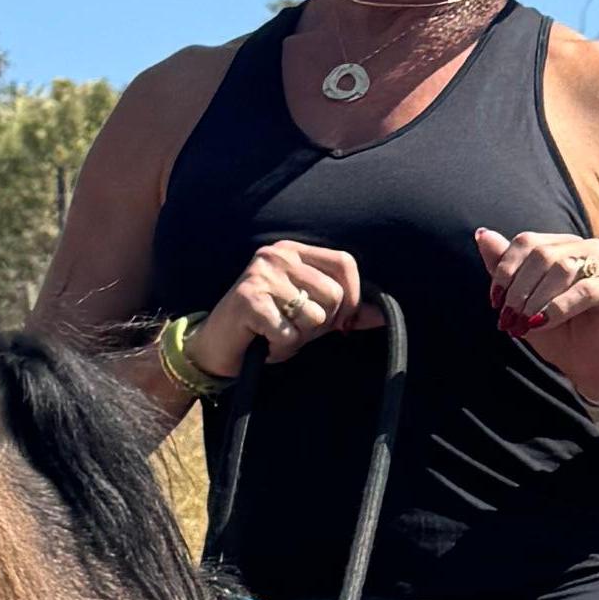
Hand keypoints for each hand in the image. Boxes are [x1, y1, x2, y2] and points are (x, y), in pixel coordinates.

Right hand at [195, 236, 371, 384]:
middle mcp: (277, 255)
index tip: (342, 324)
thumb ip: (345, 312)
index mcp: (294, 251)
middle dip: (322, 325)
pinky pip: (290, 334)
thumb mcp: (310, 315)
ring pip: (315, 316)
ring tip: (277, 334)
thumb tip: (382, 315)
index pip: (346, 263)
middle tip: (294, 330)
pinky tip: (263, 342)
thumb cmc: (266, 327)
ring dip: (300, 339)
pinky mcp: (249, 299)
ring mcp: (261, 274)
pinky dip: (281, 348)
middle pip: (335, 294)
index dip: (353, 299)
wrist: (216, 346)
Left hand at [474, 223, 598, 403]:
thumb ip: (506, 268)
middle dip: (520, 288)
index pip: (528, 242)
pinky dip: (558, 307)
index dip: (506, 268)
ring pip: (564, 269)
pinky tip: (542, 323)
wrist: (590, 365)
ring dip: (536, 299)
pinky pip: (585, 290)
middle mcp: (591, 248)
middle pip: (544, 254)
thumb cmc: (559, 331)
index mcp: (567, 245)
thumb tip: (482, 234)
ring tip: (524, 324)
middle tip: (509, 317)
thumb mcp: (524, 300)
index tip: (495, 301)